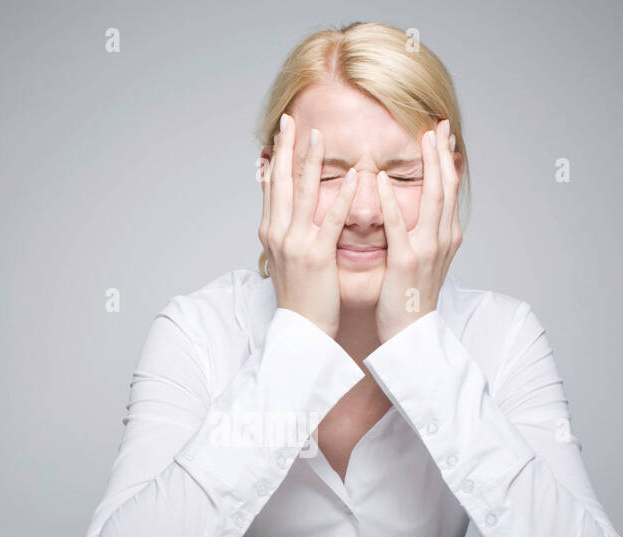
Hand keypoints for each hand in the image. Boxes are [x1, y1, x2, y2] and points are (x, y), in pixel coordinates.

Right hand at [258, 113, 360, 337]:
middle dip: (285, 148)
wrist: (302, 329)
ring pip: (300, 193)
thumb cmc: (301, 297)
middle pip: (279, 181)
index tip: (281, 132)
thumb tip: (293, 212)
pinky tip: (352, 177)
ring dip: (309, 161)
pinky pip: (330, 220)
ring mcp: (294, 244)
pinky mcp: (316, 256)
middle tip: (290, 120)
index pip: (271, 186)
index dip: (275, 157)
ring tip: (318, 135)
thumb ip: (290, 232)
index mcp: (271, 233)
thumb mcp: (288, 260)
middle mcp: (277, 234)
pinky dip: (340, 196)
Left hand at [373, 118, 462, 342]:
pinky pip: (398, 226)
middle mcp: (442, 239)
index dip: (447, 162)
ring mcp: (427, 249)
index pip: (449, 191)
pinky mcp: (406, 262)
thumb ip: (423, 234)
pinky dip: (391, 201)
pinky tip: (382, 179)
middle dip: (444, 154)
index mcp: (446, 238)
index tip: (444, 136)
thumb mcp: (423, 261)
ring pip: (433, 198)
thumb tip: (419, 212)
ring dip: (429, 166)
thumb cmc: (409, 299)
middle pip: (447, 187)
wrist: (411, 334)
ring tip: (423, 138)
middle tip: (440, 125)